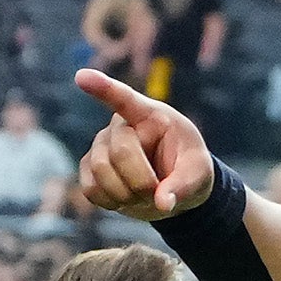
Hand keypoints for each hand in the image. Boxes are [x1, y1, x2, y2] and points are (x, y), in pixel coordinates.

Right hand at [74, 68, 213, 221]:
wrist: (173, 188)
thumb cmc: (188, 170)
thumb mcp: (199, 174)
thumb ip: (183, 186)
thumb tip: (162, 203)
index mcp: (151, 116)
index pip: (125, 99)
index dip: (104, 88)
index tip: (82, 77)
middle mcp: (120, 126)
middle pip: (121, 152)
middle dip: (142, 181)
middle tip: (158, 194)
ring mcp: (101, 145)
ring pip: (101, 171)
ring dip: (126, 194)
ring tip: (144, 195)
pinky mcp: (89, 168)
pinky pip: (91, 189)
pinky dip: (110, 202)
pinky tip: (126, 199)